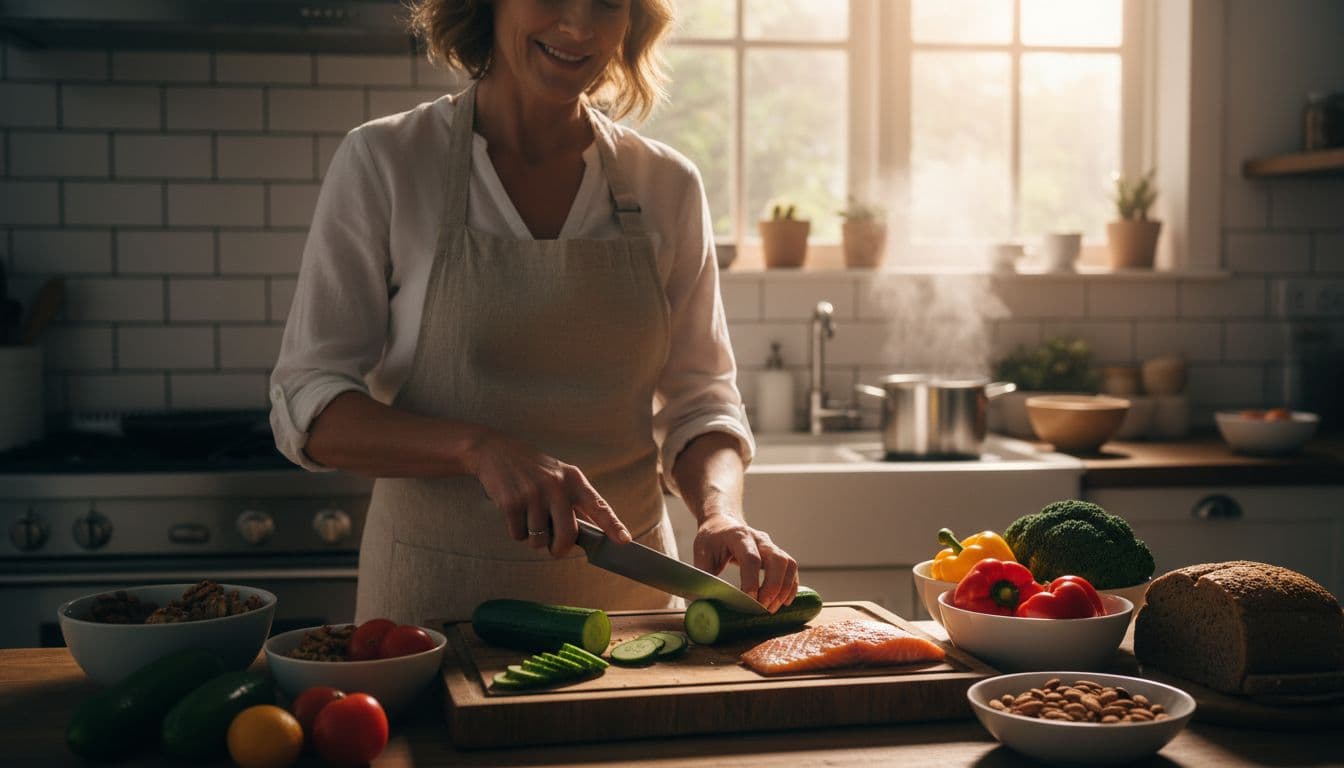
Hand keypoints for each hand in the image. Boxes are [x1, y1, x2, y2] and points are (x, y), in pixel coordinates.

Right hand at [466, 430, 630, 555]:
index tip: (624, 541)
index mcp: (573, 480)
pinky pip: (519, 535)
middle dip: (560, 549)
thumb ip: (575, 502)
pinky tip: (515, 514)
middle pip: (568, 534)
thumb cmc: (533, 470)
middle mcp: (556, 485)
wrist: (496, 452)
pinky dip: (516, 532)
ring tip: (529, 518)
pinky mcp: (512, 502)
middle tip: (555, 549)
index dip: (612, 525)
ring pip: (539, 540)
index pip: (598, 506)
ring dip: (534, 539)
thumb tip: (591, 531)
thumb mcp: (559, 477)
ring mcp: (533, 493)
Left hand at [692, 513, 797, 612]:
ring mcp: (770, 545)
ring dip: (784, 588)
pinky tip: (784, 602)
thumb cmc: (711, 539)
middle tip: (763, 608)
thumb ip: (705, 576)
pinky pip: (791, 569)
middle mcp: (759, 539)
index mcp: (738, 536)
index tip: (749, 600)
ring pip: (788, 564)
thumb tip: (704, 602)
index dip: (752, 580)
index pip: (751, 558)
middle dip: (773, 587)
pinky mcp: (777, 554)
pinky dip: (790, 586)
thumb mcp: (701, 553)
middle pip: (777, 560)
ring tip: (772, 608)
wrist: (723, 523)